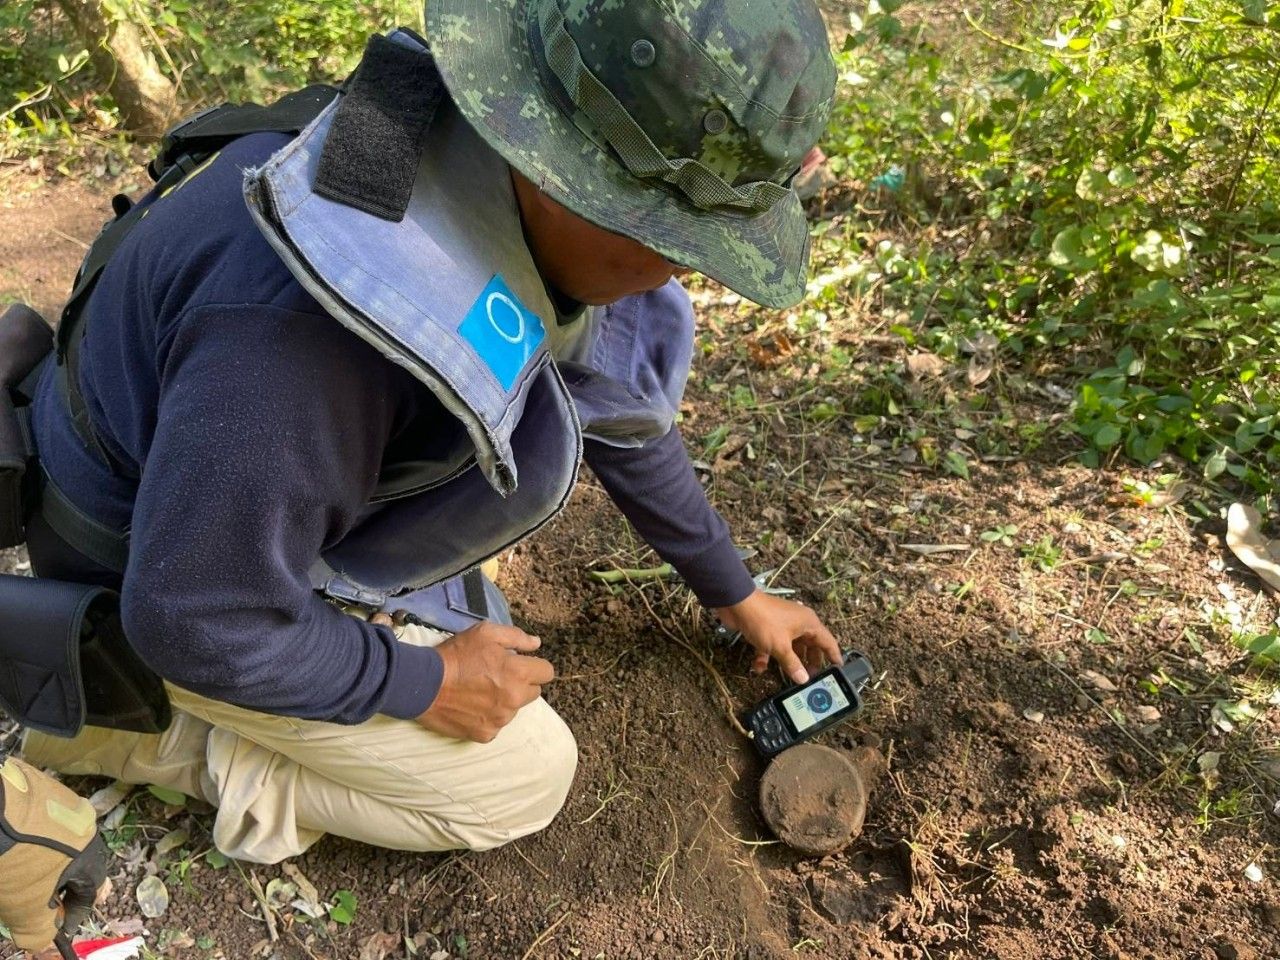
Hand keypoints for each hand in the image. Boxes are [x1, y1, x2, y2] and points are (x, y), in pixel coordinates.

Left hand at [0, 757, 108, 957]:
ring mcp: (66, 804)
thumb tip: (45, 940)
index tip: (57, 927)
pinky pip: (44, 822)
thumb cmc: (19, 863)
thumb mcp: (25, 907)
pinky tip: (15, 846)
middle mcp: (87, 827)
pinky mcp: (43, 790)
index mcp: (90, 856)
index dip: (73, 915)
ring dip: (46, 861)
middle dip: (60, 886)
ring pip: (61, 841)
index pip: (90, 893)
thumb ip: (39, 928)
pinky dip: (33, 839)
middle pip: (77, 864)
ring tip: (22, 872)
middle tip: (41, 899)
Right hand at [416, 622, 554, 742]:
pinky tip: (471, 706)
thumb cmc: (456, 655)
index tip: (521, 664)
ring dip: (504, 700)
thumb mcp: (485, 633)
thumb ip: (516, 637)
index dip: (535, 666)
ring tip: (480, 691)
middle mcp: (513, 699)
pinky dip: (488, 716)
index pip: (547, 673)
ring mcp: (500, 720)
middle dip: (521, 683)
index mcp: (518, 673)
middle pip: (533, 693)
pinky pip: (496, 725)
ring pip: (514, 709)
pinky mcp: (485, 734)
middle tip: (498, 676)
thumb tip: (536, 644)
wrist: (423, 684)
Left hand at [713, 589, 840, 683]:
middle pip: (810, 646)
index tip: (838, 669)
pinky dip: (767, 656)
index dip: (834, 656)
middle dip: (810, 662)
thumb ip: (792, 664)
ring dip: (788, 661)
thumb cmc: (764, 621)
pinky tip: (759, 668)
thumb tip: (803, 679)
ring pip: (791, 647)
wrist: (737, 604)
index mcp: (808, 623)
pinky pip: (772, 645)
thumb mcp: (780, 647)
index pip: (827, 642)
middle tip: (812, 677)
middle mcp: (798, 623)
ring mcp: (782, 625)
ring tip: (790, 677)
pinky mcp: (767, 628)